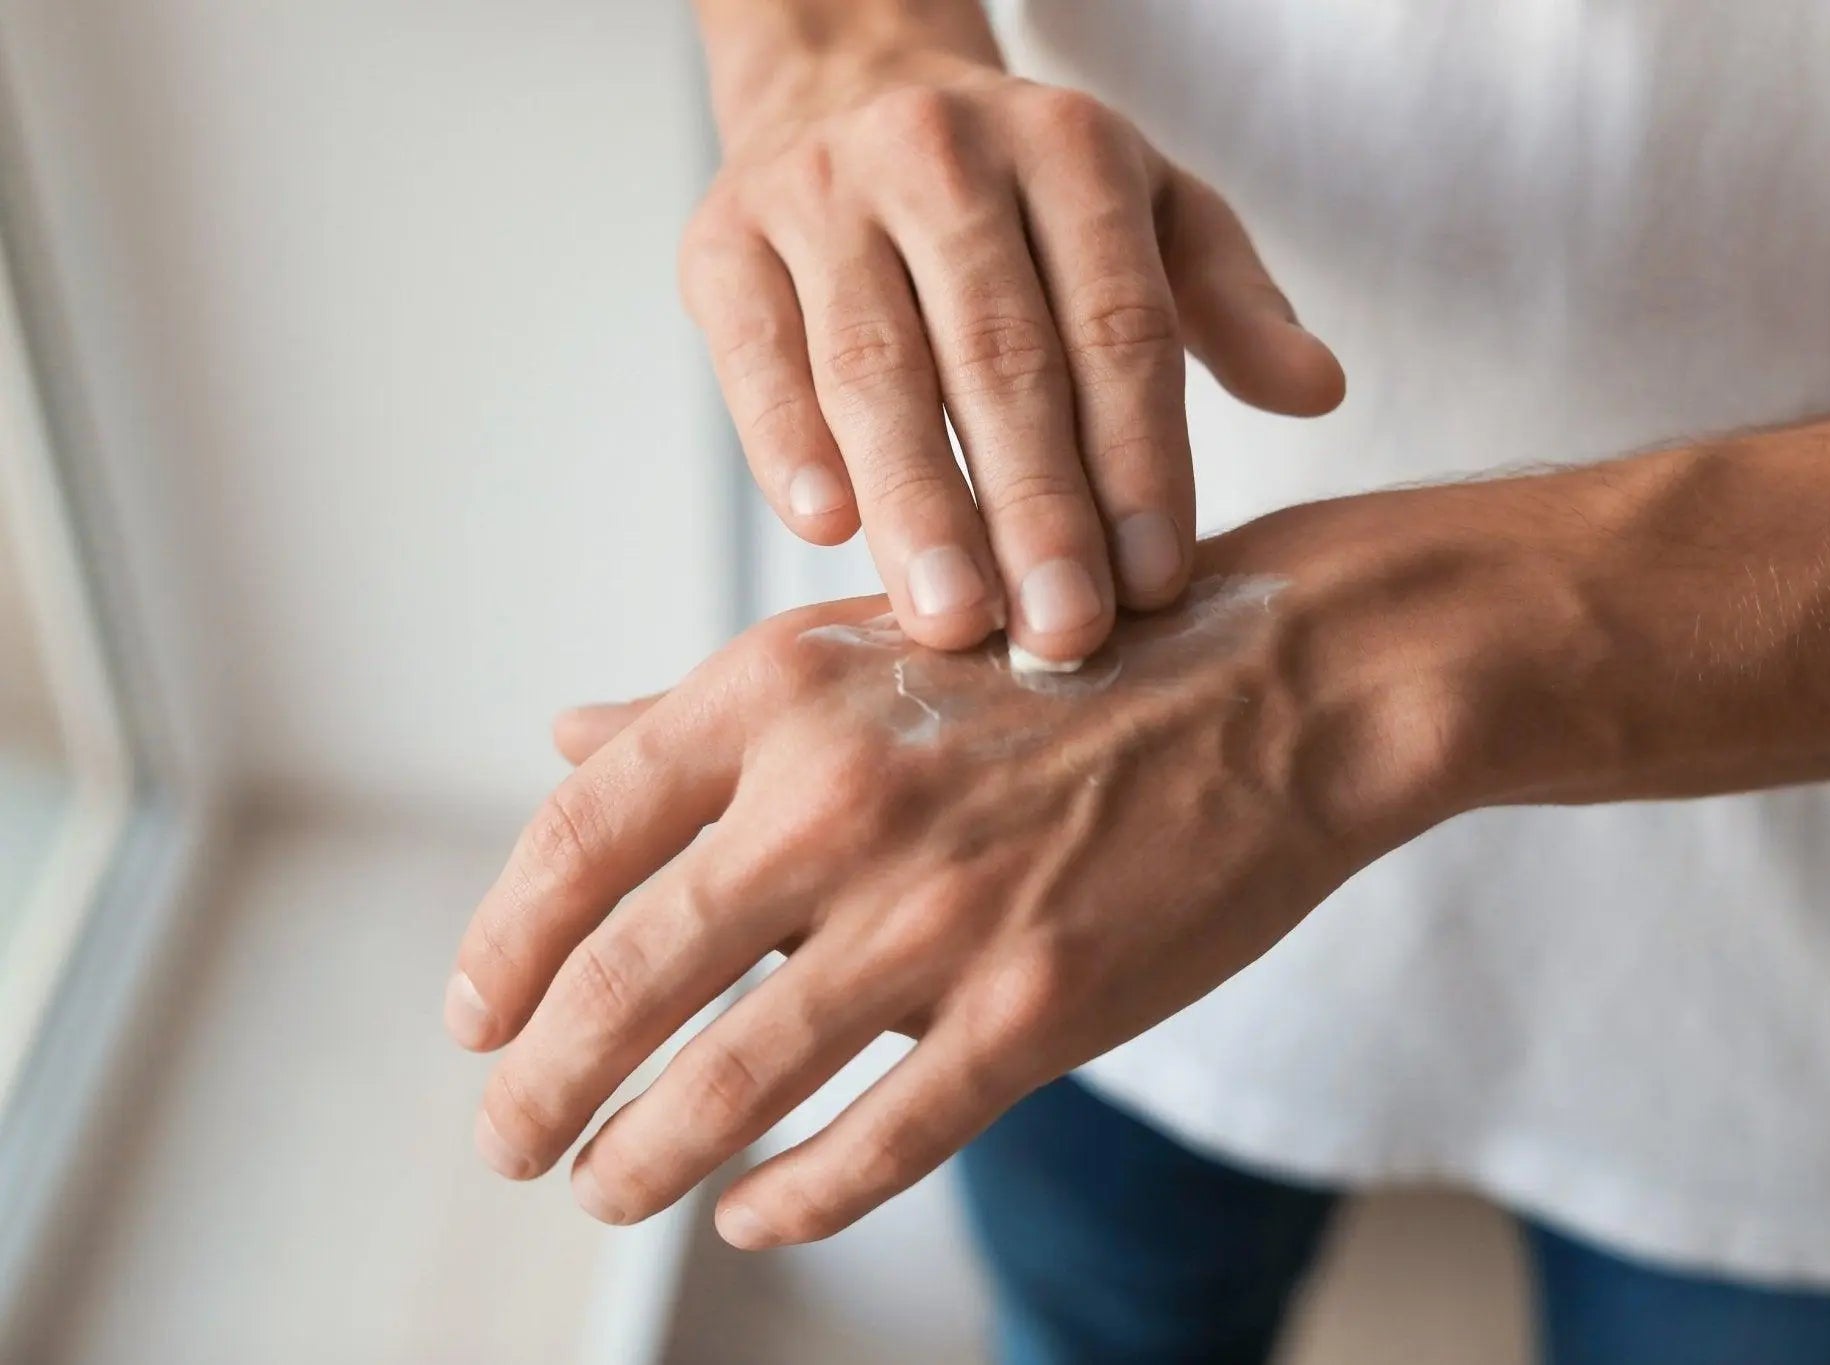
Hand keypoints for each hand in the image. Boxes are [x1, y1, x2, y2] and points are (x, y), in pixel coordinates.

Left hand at [444, 507, 1460, 1247]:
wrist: (1276, 685)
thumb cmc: (1060, 660)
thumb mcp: (871, 645)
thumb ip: (711, 709)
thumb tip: (564, 741)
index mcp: (782, 691)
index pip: (579, 836)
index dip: (503, 948)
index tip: (473, 1022)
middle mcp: (839, 796)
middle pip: (625, 982)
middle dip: (540, 1089)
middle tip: (508, 1142)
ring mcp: (939, 910)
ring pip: (730, 1083)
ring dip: (640, 1160)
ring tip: (603, 1191)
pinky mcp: (1036, 1004)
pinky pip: (877, 1141)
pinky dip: (794, 1198)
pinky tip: (751, 1217)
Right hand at [683, 33, 1345, 664]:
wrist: (849, 87)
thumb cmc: (1020, 193)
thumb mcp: (1149, 214)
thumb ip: (1228, 304)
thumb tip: (1319, 391)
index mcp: (1071, 150)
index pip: (1119, 324)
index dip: (1140, 460)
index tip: (1157, 583)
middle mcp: (943, 155)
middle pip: (1001, 355)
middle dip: (1037, 508)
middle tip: (1063, 634)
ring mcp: (822, 192)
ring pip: (876, 366)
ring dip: (919, 501)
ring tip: (955, 621)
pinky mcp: (722, 241)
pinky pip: (755, 353)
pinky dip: (785, 441)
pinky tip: (827, 531)